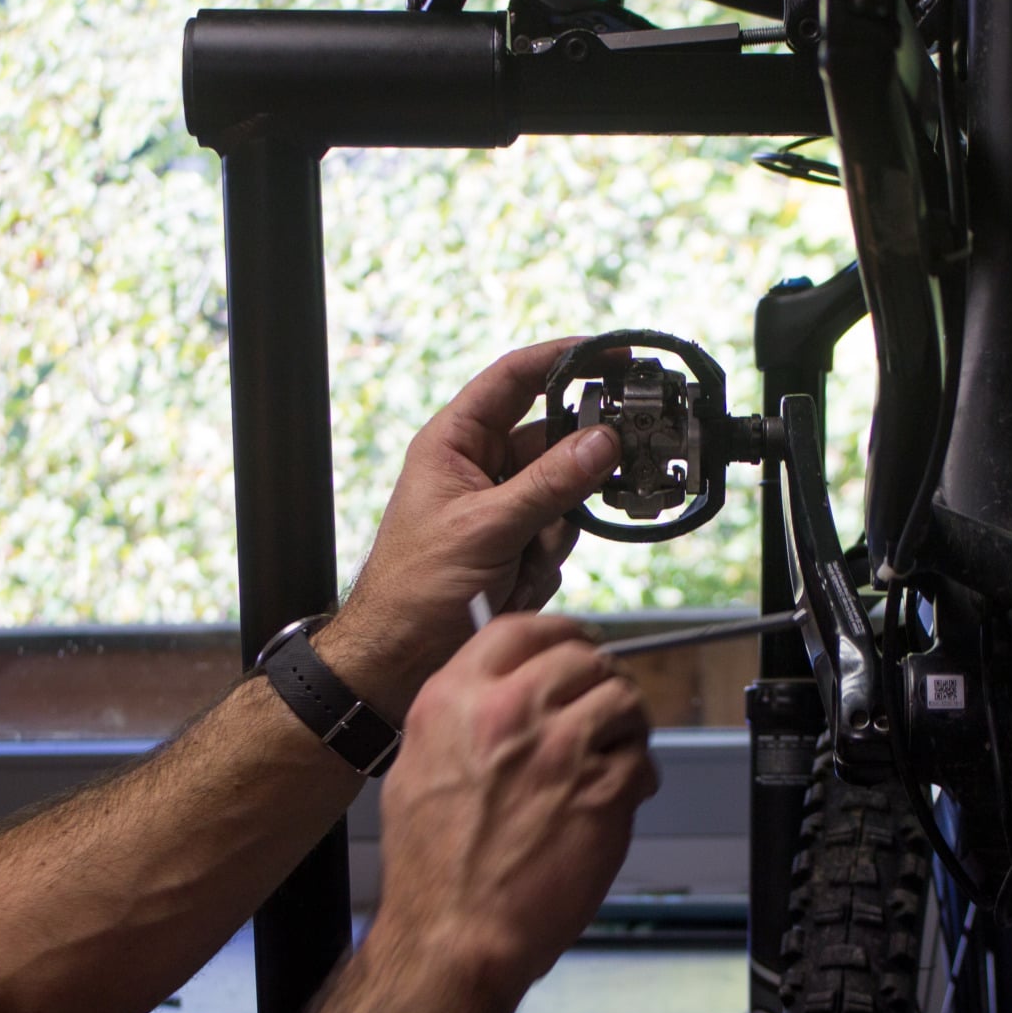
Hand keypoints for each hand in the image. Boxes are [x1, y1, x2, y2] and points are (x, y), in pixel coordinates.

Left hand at [319, 339, 621, 719]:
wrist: (402, 658)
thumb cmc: (414, 588)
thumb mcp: (486, 528)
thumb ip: (549, 483)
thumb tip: (602, 442)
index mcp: (455, 443)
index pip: (513, 380)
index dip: (562, 359)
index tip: (609, 354)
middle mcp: (481, 468)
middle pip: (553, 441)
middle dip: (574, 468)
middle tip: (606, 472)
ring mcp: (503, 508)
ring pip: (566, 494)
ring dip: (555, 529)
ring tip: (524, 558)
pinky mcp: (519, 545)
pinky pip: (561, 536)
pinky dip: (549, 560)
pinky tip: (519, 582)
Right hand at [373, 614, 656, 1001]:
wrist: (455, 932)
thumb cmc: (432, 868)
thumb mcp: (417, 767)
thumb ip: (460, 717)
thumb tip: (495, 690)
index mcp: (456, 700)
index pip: (522, 628)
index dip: (559, 633)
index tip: (575, 645)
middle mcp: (509, 712)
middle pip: (582, 657)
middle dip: (600, 679)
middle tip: (603, 705)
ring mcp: (561, 750)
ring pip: (622, 700)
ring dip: (626, 724)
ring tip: (613, 753)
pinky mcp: (602, 791)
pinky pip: (642, 759)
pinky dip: (639, 775)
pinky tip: (619, 797)